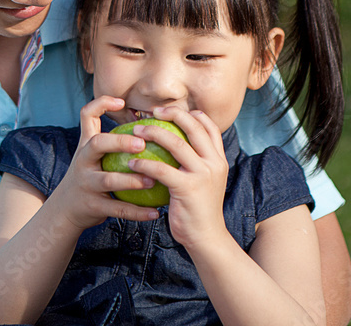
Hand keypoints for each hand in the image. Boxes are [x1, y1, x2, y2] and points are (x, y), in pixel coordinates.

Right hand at [49, 96, 162, 231]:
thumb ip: (110, 141)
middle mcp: (83, 160)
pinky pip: (118, 209)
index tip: (122, 102)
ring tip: (152, 180)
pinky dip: (137, 211)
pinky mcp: (93, 206)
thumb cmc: (89, 176)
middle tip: (142, 144)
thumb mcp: (91, 155)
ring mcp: (87, 183)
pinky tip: (155, 212)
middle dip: (119, 142)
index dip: (101, 104)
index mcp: (85, 145)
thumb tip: (147, 124)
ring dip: (132, 180)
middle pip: (97, 144)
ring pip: (109, 179)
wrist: (65, 209)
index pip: (87, 115)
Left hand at [126, 105, 228, 251]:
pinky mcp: (188, 188)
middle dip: (171, 114)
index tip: (170, 111)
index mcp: (219, 159)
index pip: (209, 126)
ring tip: (136, 131)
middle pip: (193, 127)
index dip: (190, 114)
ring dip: (153, 133)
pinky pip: (161, 169)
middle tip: (152, 112)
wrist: (207, 238)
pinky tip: (131, 163)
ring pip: (176, 143)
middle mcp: (214, 163)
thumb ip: (196, 161)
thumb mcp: (206, 180)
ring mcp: (202, 175)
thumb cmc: (199, 208)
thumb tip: (174, 141)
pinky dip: (144, 163)